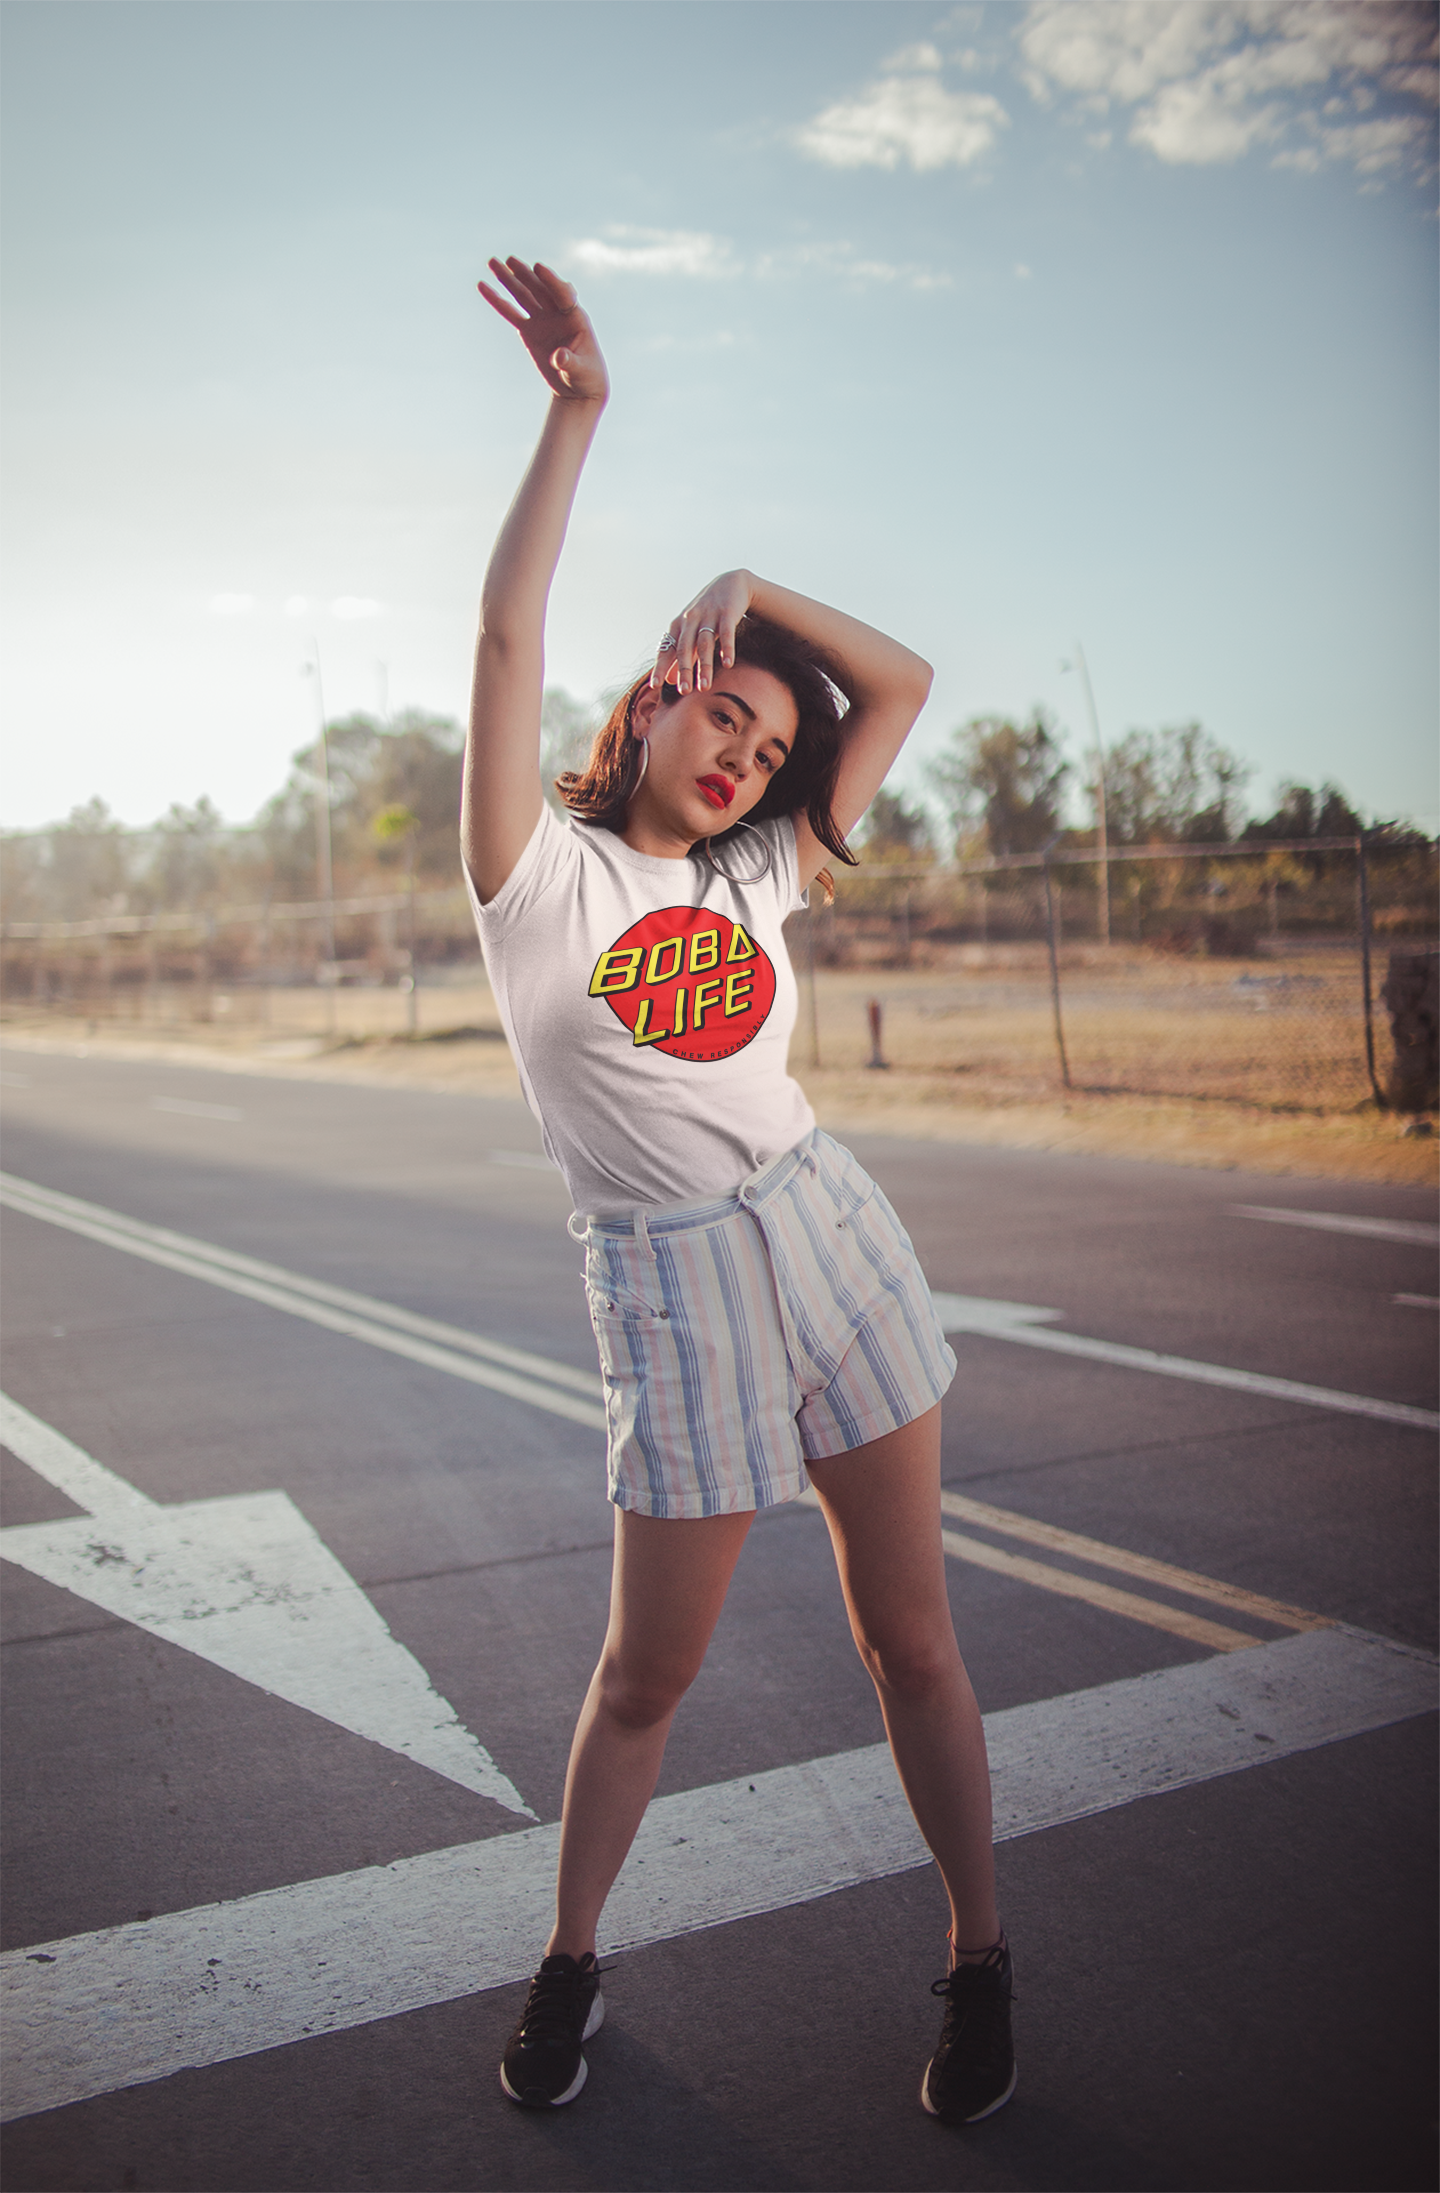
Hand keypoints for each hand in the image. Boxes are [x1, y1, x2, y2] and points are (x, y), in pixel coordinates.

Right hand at [478, 257, 608, 404]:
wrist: (577, 386)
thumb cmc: (586, 377)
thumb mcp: (581, 371)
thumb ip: (570, 362)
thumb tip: (559, 357)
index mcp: (576, 317)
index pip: (563, 293)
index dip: (551, 280)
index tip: (538, 268)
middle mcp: (557, 313)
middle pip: (540, 289)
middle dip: (525, 274)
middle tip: (509, 260)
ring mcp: (542, 319)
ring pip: (523, 295)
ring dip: (508, 279)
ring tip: (492, 262)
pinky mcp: (528, 329)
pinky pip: (510, 312)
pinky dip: (497, 300)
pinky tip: (483, 286)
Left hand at [650, 570, 753, 692]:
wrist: (730, 584)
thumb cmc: (707, 614)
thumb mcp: (691, 632)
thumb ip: (680, 655)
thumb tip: (670, 681)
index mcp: (678, 626)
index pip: (666, 649)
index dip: (660, 667)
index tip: (654, 686)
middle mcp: (690, 620)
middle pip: (684, 649)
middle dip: (683, 670)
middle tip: (683, 692)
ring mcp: (708, 615)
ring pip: (704, 644)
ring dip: (704, 666)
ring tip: (704, 687)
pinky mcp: (727, 613)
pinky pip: (726, 633)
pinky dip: (727, 648)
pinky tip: (728, 664)